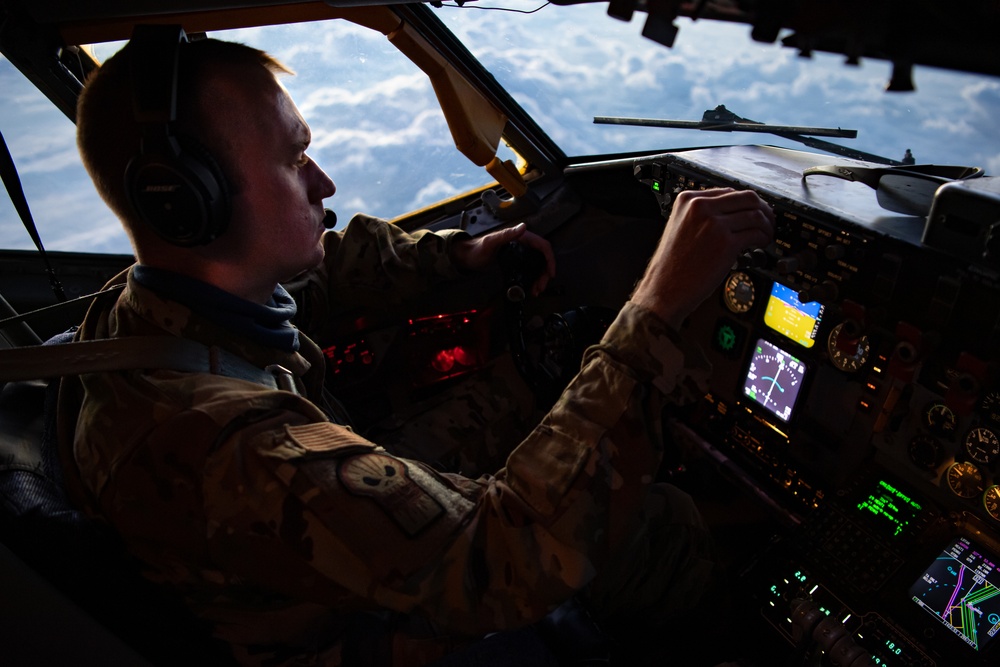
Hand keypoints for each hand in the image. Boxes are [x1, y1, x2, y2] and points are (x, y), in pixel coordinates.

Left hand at [451, 222, 556, 295]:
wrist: (467, 257)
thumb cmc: (477, 249)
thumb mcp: (491, 242)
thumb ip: (506, 234)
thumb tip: (523, 227)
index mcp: (521, 237)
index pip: (542, 245)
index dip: (550, 259)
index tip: (550, 273)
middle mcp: (523, 243)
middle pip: (542, 258)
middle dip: (545, 273)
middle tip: (541, 287)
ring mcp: (521, 253)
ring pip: (537, 265)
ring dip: (540, 278)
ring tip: (536, 290)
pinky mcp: (516, 261)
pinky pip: (530, 269)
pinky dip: (533, 278)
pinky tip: (531, 287)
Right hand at [631, 188, 774, 327]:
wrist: (664, 288)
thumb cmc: (672, 265)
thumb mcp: (679, 227)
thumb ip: (701, 215)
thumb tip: (732, 213)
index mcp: (688, 199)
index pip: (729, 191)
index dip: (745, 203)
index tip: (753, 212)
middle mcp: (701, 207)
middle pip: (747, 198)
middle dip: (763, 209)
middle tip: (768, 221)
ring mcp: (714, 224)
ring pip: (756, 215)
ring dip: (767, 225)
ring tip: (766, 236)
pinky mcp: (726, 243)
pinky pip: (756, 234)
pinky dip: (764, 239)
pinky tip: (761, 245)